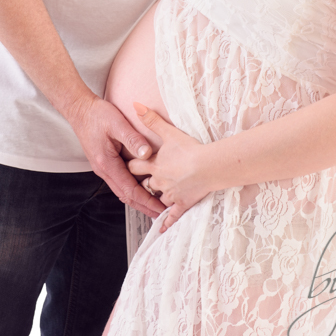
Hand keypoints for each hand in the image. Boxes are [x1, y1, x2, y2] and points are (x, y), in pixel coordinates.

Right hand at [67, 94, 165, 218]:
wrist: (80, 110)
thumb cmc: (97, 115)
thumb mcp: (117, 124)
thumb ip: (133, 139)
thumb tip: (147, 154)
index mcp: (107, 164)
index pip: (130, 190)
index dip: (146, 201)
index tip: (160, 209)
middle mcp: (104, 170)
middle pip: (126, 196)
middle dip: (144, 206)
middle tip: (162, 214)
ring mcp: (103, 168)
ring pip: (123, 190)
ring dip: (138, 199)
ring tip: (155, 205)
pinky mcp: (105, 163)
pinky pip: (120, 181)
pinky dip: (132, 189)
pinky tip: (143, 187)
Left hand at [128, 102, 210, 231]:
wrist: (207, 166)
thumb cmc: (189, 149)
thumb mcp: (169, 132)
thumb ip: (152, 120)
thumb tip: (135, 105)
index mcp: (154, 165)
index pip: (135, 166)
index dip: (131, 165)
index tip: (128, 165)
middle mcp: (159, 181)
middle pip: (145, 184)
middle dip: (141, 184)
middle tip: (138, 184)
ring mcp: (170, 194)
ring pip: (157, 199)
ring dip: (154, 201)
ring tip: (151, 202)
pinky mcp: (181, 203)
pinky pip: (171, 216)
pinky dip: (166, 223)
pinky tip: (161, 230)